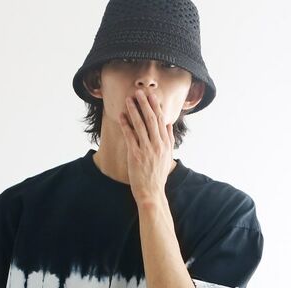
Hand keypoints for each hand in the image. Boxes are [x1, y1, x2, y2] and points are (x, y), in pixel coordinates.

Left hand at [119, 89, 174, 204]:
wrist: (152, 192)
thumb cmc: (158, 175)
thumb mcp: (168, 157)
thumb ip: (169, 140)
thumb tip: (169, 124)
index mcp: (166, 144)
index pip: (161, 121)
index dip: (156, 107)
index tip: (151, 96)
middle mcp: (158, 145)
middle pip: (152, 119)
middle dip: (145, 104)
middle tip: (139, 92)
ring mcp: (147, 149)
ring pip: (140, 125)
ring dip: (134, 110)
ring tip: (129, 100)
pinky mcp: (136, 155)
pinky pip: (130, 136)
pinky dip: (126, 125)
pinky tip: (122, 116)